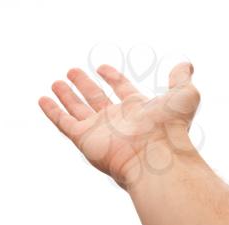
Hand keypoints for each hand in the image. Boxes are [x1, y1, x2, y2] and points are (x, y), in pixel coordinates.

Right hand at [39, 63, 199, 185]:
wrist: (157, 156)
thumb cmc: (172, 128)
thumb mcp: (184, 96)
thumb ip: (182, 78)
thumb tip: (186, 64)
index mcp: (137, 109)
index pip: (121, 88)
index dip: (112, 77)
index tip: (102, 67)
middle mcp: (116, 119)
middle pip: (95, 97)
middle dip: (84, 84)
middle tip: (72, 72)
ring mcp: (99, 129)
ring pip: (77, 109)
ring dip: (66, 95)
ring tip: (56, 82)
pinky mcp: (84, 139)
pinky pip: (63, 123)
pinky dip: (52, 111)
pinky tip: (43, 99)